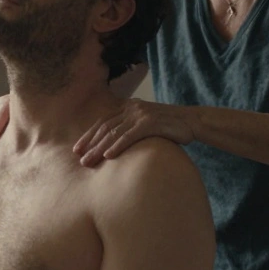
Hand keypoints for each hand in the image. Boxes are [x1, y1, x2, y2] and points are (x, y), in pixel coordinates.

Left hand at [74, 100, 195, 165]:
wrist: (191, 122)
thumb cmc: (167, 128)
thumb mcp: (144, 126)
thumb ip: (129, 131)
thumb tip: (110, 148)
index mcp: (127, 107)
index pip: (102, 122)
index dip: (88, 136)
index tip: (77, 150)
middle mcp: (131, 107)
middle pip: (105, 128)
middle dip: (91, 145)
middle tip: (80, 160)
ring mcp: (140, 113)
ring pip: (114, 132)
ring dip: (99, 148)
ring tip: (89, 161)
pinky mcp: (150, 121)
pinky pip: (129, 135)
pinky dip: (117, 146)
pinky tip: (108, 156)